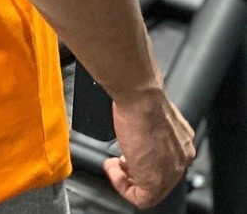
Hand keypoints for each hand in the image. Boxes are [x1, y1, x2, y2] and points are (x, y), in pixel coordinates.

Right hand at [104, 90, 195, 208]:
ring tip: (114, 165)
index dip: (143, 160)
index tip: (129, 154)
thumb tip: (138, 131)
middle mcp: (181, 159)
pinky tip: (113, 171)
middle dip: (135, 171)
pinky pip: (141, 198)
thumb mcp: (150, 115)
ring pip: (151, 190)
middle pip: (158, 177)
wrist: (140, 98)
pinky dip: (123, 188)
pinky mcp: (155, 180)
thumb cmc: (142, 99)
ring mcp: (171, 171)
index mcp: (183, 143)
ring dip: (127, 180)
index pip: (165, 163)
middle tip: (120, 162)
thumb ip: (151, 130)